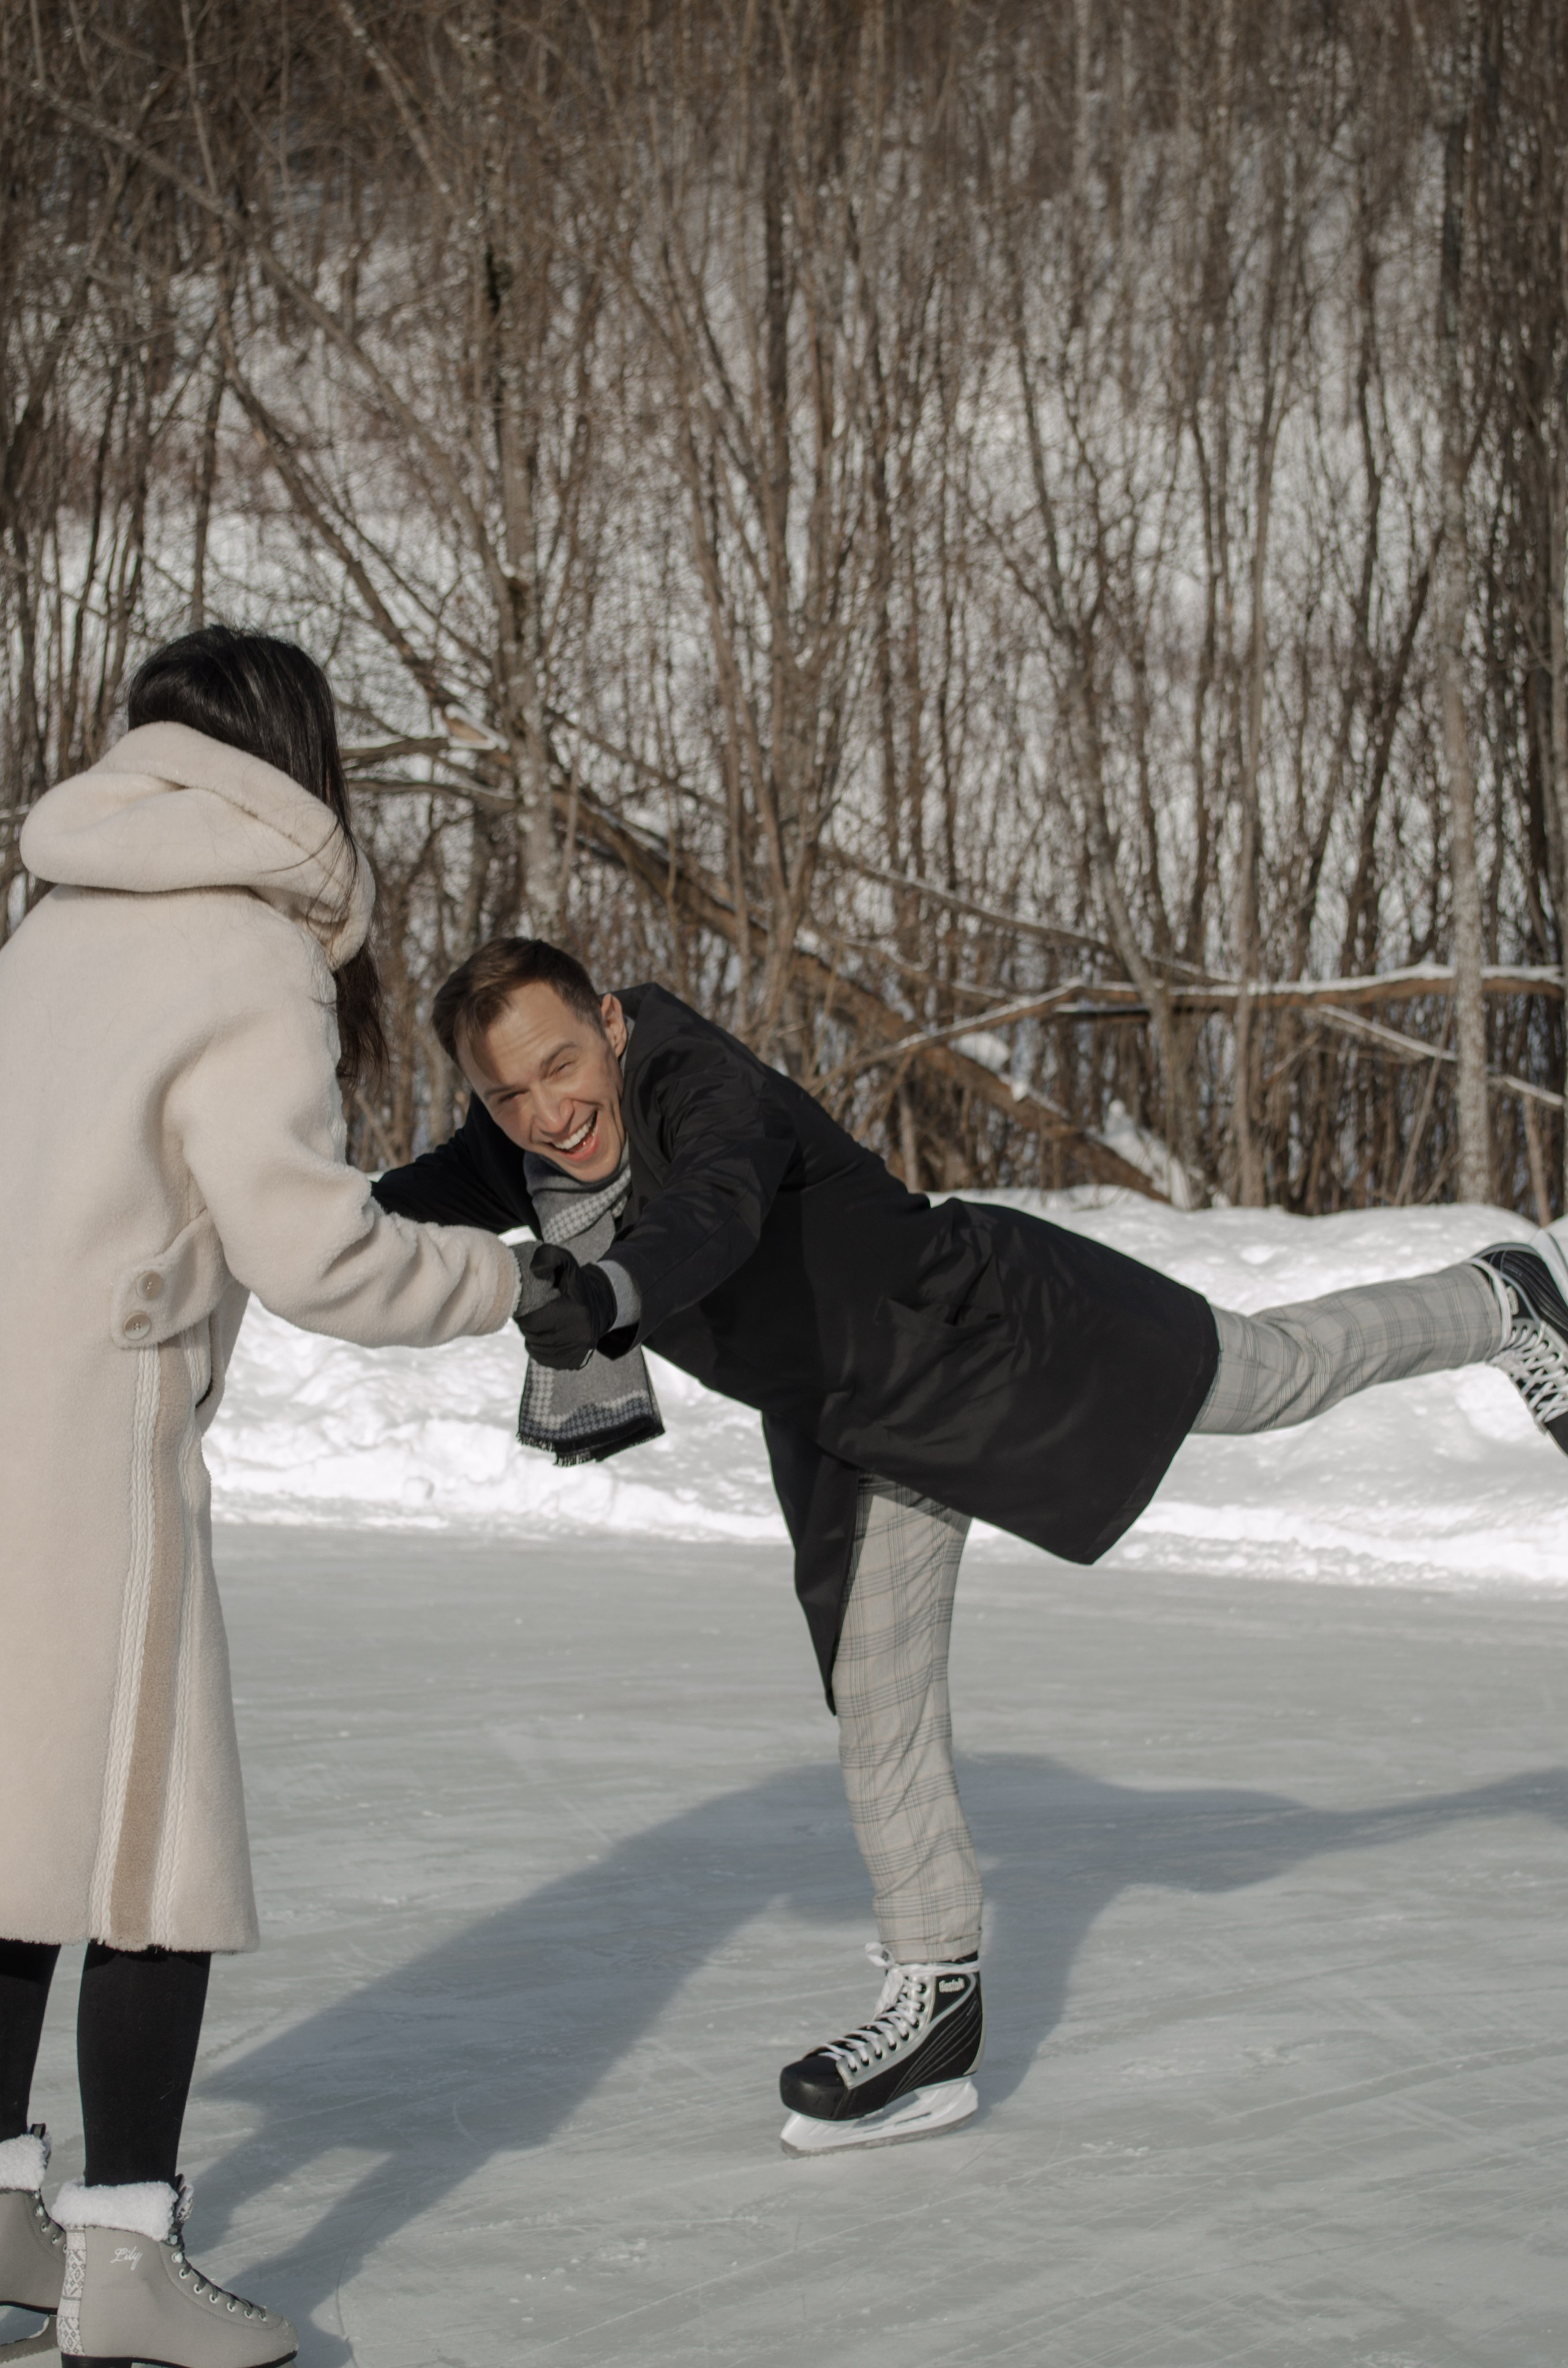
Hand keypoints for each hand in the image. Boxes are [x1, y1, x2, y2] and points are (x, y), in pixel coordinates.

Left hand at [512, 1242, 617, 1369]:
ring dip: (532, 1334)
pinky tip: (547, 1333)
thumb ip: (547, 1256)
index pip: (532, 1319)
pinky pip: (542, 1357)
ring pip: (535, 1347)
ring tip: (542, 1320)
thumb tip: (534, 1270)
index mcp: (576, 1312)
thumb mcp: (565, 1262)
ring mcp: (577, 1352)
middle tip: (534, 1310)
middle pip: (533, 1334)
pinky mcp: (574, 1363)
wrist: (600, 1305)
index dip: (524, 1311)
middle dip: (528, 1322)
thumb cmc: (575, 1283)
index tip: (529, 1302)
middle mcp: (580, 1336)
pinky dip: (539, 1346)